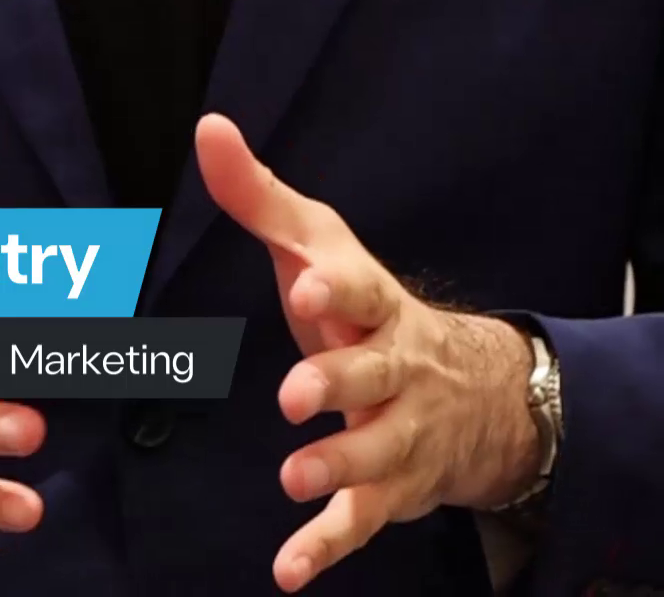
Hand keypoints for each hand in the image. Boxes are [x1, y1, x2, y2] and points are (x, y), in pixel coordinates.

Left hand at [195, 115, 539, 590]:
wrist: (470, 388)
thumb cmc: (359, 304)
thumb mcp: (314, 243)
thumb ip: (255, 194)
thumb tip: (208, 127)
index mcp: (371, 301)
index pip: (360, 288)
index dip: (335, 288)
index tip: (306, 282)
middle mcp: (394, 366)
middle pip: (372, 371)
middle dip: (336, 381)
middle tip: (294, 393)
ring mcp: (399, 430)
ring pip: (374, 450)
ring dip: (336, 464)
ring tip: (291, 477)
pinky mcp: (392, 488)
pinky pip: (362, 518)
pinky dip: (327, 545)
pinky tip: (288, 570)